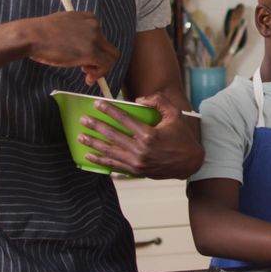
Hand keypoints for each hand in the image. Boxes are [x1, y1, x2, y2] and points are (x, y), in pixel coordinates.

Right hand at [22, 12, 118, 85]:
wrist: (31, 35)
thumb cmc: (40, 33)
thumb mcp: (64, 25)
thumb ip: (76, 32)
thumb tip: (81, 48)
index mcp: (89, 17)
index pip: (101, 37)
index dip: (95, 50)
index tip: (84, 58)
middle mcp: (95, 26)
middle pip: (108, 47)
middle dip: (100, 60)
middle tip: (86, 69)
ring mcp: (94, 38)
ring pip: (111, 57)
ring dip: (101, 69)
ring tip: (87, 75)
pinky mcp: (91, 52)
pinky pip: (105, 65)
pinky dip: (100, 74)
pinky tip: (89, 79)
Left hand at [79, 92, 203, 178]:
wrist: (189, 163)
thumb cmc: (182, 137)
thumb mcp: (175, 114)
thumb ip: (159, 102)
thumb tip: (139, 100)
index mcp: (150, 134)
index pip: (124, 119)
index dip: (109, 110)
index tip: (97, 104)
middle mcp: (141, 150)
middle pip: (112, 135)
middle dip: (96, 126)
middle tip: (84, 119)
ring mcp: (136, 162)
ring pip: (109, 151)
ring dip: (93, 143)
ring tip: (81, 136)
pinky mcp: (135, 171)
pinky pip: (113, 165)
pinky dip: (100, 161)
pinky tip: (89, 156)